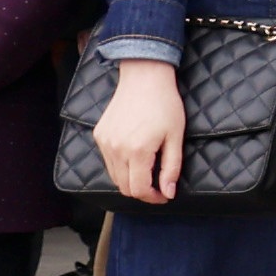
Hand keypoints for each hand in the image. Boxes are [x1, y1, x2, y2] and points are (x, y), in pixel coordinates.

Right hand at [92, 57, 185, 207]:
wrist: (144, 77)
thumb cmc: (164, 104)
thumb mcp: (175, 136)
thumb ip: (171, 167)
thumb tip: (167, 192)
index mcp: (137, 151)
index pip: (139, 190)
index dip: (153, 198)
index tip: (164, 195)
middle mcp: (116, 149)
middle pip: (124, 187)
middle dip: (142, 192)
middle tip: (158, 186)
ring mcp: (105, 143)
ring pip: (114, 176)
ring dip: (130, 180)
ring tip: (147, 171)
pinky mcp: (100, 135)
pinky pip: (108, 161)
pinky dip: (120, 166)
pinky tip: (134, 156)